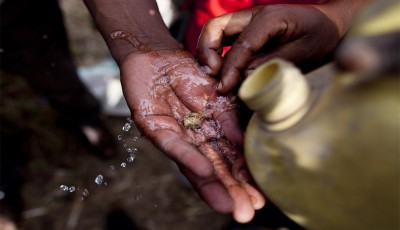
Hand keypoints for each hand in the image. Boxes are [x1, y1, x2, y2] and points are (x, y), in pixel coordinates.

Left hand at [114, 31, 264, 222]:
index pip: (227, 161)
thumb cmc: (187, 75)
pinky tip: (203, 171)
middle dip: (230, 191)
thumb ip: (229, 122)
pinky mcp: (153, 127)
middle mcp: (192, 141)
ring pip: (194, 165)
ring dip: (210, 184)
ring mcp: (174, 136)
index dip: (242, 179)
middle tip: (247, 213)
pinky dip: (187, 157)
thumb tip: (248, 144)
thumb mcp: (217, 98)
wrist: (158, 57)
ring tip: (227, 205)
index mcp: (209, 135)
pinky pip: (171, 144)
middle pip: (213, 170)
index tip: (259, 197)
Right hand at [197, 4, 340, 92]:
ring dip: (208, 53)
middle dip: (207, 52)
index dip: (230, 68)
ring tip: (214, 75)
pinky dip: (217, 54)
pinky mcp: (248, 31)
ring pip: (216, 31)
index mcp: (270, 18)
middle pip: (215, 27)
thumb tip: (244, 75)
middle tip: (212, 76)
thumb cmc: (324, 36)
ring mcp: (249, 22)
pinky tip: (222, 72)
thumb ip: (274, 61)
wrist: (332, 22)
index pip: (241, 44)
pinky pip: (224, 39)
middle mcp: (254, 16)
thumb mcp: (306, 51)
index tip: (224, 88)